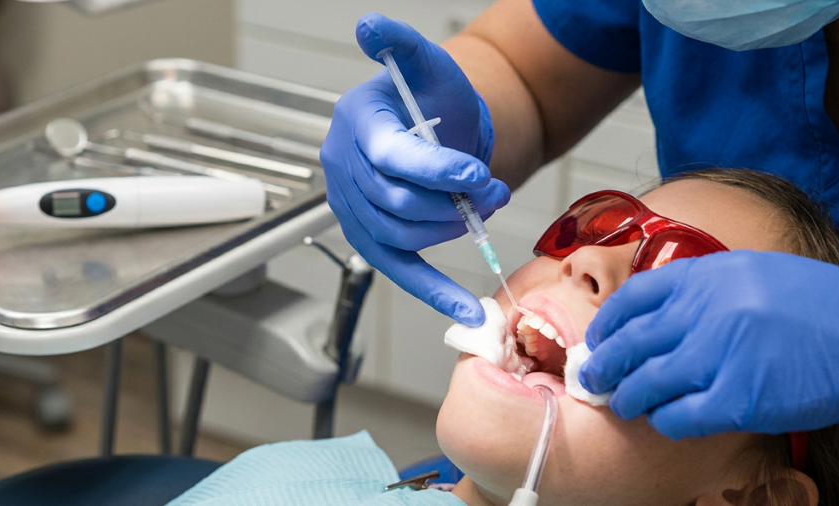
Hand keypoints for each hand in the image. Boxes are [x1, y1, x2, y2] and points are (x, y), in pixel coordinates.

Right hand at [321, 12, 508, 325]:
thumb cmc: (432, 98)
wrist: (433, 128)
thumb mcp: (427, 65)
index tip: (477, 175)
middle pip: (397, 202)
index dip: (436, 170)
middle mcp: (343, 167)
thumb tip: (369, 25)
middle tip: (495, 190)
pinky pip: (400, 271)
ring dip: (451, 229)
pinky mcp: (371, 239)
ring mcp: (352, 208)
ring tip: (484, 207)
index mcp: (356, 123)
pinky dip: (434, 292)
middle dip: (453, 202)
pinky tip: (466, 310)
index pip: (390, 157)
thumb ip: (402, 44)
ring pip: (402, 235)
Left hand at [580, 251, 838, 444]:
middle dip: (605, 366)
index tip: (598, 340)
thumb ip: (700, 288)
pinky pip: (678, 417)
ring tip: (625, 403)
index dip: (607, 324)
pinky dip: (665, 421)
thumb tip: (647, 314)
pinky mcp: (739, 399)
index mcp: (708, 276)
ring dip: (628, 398)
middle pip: (630, 343)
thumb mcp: (752, 273)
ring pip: (647, 383)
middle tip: (594, 379)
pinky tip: (667, 419)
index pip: (633, 299)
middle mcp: (708, 312)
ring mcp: (722, 356)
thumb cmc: (817, 307)